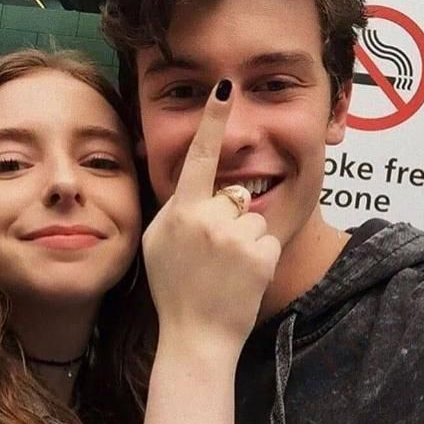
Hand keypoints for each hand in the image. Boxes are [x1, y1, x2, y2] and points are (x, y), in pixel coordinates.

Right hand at [143, 80, 280, 354]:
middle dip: (228, 218)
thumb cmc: (173, 287)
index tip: (224, 87)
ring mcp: (236, 236)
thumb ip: (177, 208)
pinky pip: (265, 239)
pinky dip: (258, 256)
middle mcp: (208, 217)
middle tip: (212, 254)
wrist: (196, 335)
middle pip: (233, 197)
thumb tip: (193, 185)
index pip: (199, 156)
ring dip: (244, 239)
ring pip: (252, 218)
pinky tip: (242, 278)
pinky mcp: (261, 253)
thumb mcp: (158, 241)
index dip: (212, 119)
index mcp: (181, 210)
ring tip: (226, 268)